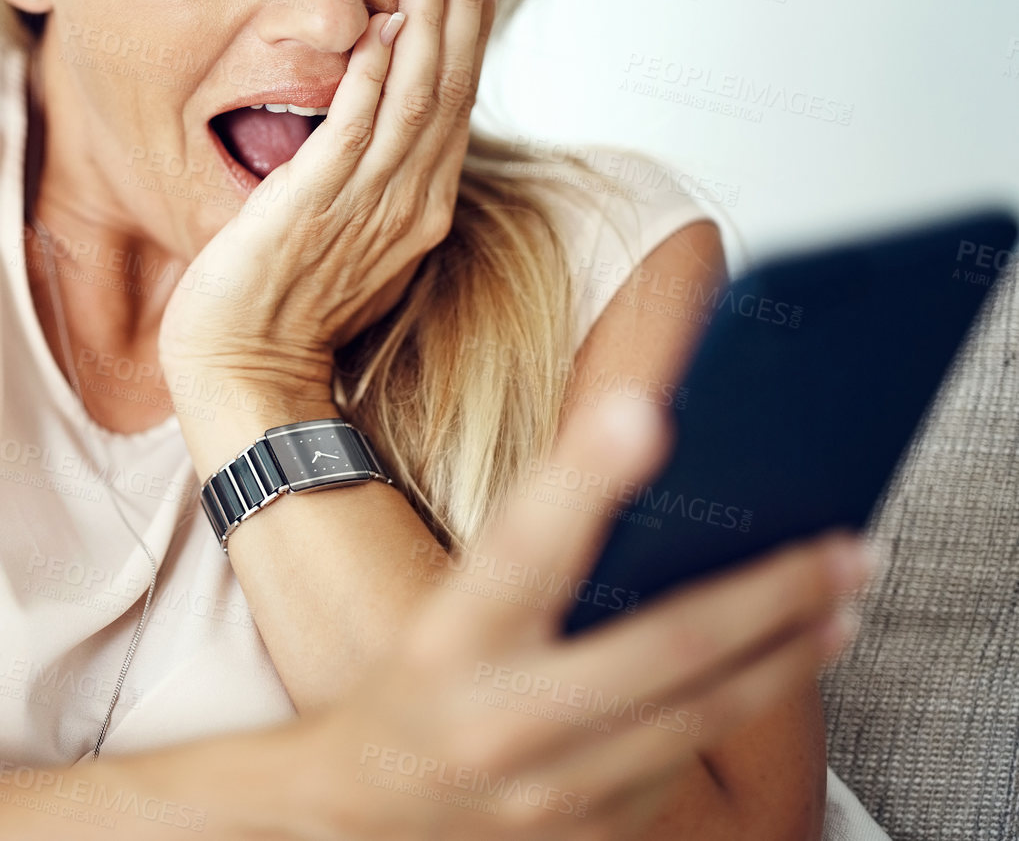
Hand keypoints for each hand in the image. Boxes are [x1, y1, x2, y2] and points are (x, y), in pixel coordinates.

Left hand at [156, 0, 504, 410]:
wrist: (246, 375)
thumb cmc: (285, 312)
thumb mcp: (346, 240)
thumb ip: (366, 186)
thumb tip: (369, 131)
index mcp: (418, 210)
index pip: (457, 103)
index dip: (468, 33)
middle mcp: (406, 204)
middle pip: (451, 87)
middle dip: (464, 7)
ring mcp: (364, 208)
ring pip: (416, 99)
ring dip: (430, 22)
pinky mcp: (312, 210)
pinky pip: (353, 131)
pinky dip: (372, 77)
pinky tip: (383, 27)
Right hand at [287, 396, 872, 839]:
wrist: (364, 806)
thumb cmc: (422, 676)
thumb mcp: (451, 603)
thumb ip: (536, 549)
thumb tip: (642, 453)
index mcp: (451, 638)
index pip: (523, 546)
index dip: (583, 479)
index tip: (645, 412)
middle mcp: (499, 719)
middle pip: (665, 649)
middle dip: (771, 594)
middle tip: (848, 547)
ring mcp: (549, 790)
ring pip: (699, 717)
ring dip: (786, 659)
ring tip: (843, 606)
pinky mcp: (586, 834)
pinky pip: (683, 764)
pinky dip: (736, 711)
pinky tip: (774, 672)